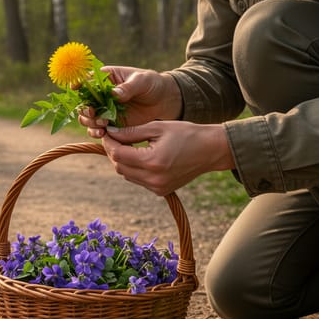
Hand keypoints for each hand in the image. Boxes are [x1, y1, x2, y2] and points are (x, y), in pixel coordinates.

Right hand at [78, 66, 181, 137]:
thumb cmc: (152, 84)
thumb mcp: (142, 81)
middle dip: (85, 109)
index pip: (87, 80)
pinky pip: (96, 129)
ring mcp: (104, 110)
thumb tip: (114, 93)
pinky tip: (103, 133)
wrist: (163, 101)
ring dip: (90, 122)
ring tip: (103, 124)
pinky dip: (95, 132)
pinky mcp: (110, 124)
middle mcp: (100, 95)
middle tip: (94, 113)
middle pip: (83, 102)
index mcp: (105, 79)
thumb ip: (128, 86)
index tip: (76, 88)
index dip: (78, 84)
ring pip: (86, 118)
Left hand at [100, 121, 234, 195]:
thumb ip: (132, 132)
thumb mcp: (158, 127)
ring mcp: (157, 188)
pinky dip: (134, 169)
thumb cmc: (186, 133)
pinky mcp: (161, 191)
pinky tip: (140, 156)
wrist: (212, 150)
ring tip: (128, 144)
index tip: (107, 132)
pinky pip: (138, 180)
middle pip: (119, 166)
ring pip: (127, 175)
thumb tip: (110, 132)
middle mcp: (153, 179)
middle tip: (115, 137)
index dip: (109, 142)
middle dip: (113, 151)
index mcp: (152, 162)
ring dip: (123, 161)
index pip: (117, 154)